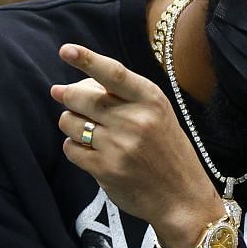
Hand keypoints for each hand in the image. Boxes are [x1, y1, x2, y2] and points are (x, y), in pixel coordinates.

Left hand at [53, 42, 221, 245]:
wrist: (182, 197)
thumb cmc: (168, 151)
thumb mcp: (158, 115)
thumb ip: (126, 97)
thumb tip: (75, 86)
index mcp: (151, 100)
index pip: (113, 73)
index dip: (87, 59)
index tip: (66, 50)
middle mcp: (135, 120)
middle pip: (81, 97)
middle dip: (67, 95)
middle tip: (63, 95)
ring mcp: (119, 146)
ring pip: (70, 122)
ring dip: (70, 123)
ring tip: (84, 128)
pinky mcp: (105, 169)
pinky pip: (71, 149)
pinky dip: (74, 147)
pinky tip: (88, 150)